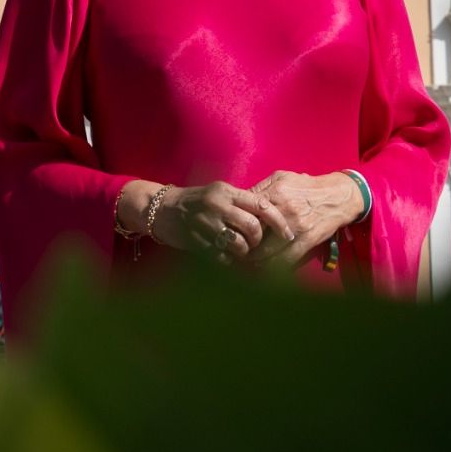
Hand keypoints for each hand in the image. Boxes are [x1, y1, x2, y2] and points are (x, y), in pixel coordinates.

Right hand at [129, 181, 292, 260]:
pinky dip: (228, 260)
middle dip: (258, 240)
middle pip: (253, 227)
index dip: (279, 222)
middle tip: (255, 244)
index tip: (288, 234)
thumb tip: (273, 216)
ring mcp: (206, 224)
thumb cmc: (196, 201)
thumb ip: (242, 202)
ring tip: (239, 250)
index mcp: (226, 191)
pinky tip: (225, 255)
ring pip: (239, 245)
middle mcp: (217, 205)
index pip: (261, 205)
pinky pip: (222, 257)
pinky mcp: (197, 241)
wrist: (162, 209)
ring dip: (244, 252)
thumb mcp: (218, 193)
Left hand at [246, 171, 363, 266]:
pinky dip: (273, 265)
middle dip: (243, 242)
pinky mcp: (307, 240)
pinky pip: (286, 258)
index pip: (248, 210)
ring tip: (247, 259)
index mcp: (275, 192)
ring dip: (255, 258)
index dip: (237, 223)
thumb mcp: (281, 178)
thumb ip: (260, 188)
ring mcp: (296, 227)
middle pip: (255, 232)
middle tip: (235, 248)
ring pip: (268, 249)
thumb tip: (240, 200)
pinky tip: (265, 266)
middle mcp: (284, 210)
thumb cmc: (306, 186)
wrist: (338, 196)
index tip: (230, 230)